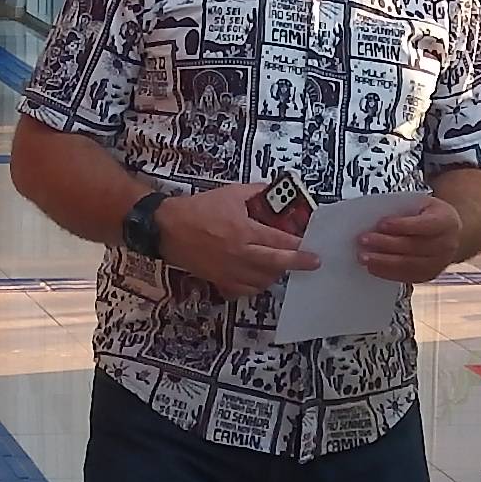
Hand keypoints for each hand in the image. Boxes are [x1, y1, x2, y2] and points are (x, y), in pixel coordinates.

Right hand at [155, 184, 323, 298]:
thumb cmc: (199, 209)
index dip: (299, 245)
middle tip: (313, 263)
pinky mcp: (218, 280)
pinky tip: (260, 277)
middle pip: (276, 264)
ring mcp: (229, 270)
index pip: (280, 241)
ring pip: (262, 281)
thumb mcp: (229, 193)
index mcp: (244, 231)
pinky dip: (256, 286)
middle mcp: (240, 254)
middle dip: (298, 264)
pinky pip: (244, 290)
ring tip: (283, 265)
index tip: (312, 246)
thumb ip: (255, 192)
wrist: (167, 229)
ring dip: (276, 274)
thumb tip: (275, 191)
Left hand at [357, 195, 463, 284]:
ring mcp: (440, 263)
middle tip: (364, 240)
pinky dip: (388, 273)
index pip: (425, 225)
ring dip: (384, 262)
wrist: (451, 234)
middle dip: (386, 244)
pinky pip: (407, 277)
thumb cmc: (430, 216)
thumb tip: (375, 220)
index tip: (381, 224)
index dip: (403, 225)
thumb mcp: (423, 204)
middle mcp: (447, 244)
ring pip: (409, 265)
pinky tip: (373, 267)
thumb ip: (404, 210)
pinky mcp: (429, 275)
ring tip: (364, 257)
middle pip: (414, 247)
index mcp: (447, 221)